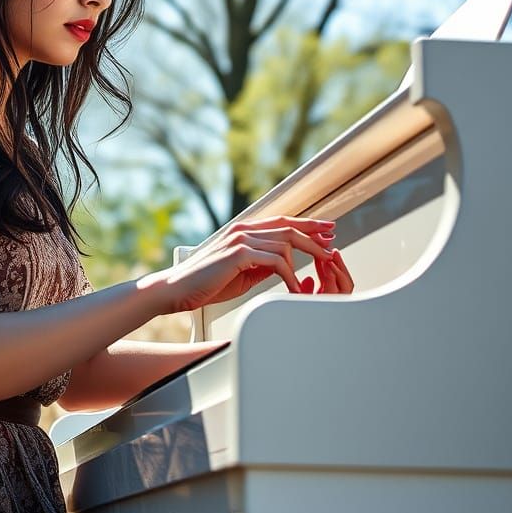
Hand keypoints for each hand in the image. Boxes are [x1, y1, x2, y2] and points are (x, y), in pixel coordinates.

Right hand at [147, 216, 346, 314]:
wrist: (178, 289)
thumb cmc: (206, 284)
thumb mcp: (241, 273)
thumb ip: (261, 265)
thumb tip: (284, 265)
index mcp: (243, 231)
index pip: (282, 222)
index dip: (306, 225)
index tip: (326, 231)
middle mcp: (243, 230)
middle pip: (289, 227)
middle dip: (315, 234)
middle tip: (333, 243)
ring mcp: (241, 239)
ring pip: (286, 243)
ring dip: (307, 259)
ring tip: (321, 271)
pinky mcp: (239, 253)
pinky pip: (275, 261)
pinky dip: (290, 275)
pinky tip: (295, 286)